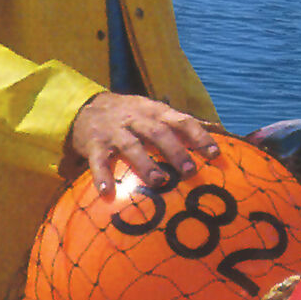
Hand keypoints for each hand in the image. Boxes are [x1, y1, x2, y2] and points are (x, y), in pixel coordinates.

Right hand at [64, 92, 221, 195]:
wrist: (86, 107)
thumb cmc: (130, 115)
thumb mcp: (153, 111)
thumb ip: (178, 123)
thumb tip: (214, 132)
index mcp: (155, 111)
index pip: (181, 120)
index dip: (198, 135)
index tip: (214, 153)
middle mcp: (136, 119)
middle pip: (158, 132)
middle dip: (176, 151)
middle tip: (190, 171)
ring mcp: (114, 132)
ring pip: (131, 146)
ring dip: (146, 164)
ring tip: (159, 181)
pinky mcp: (93, 145)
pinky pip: (98, 161)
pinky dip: (103, 176)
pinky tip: (108, 192)